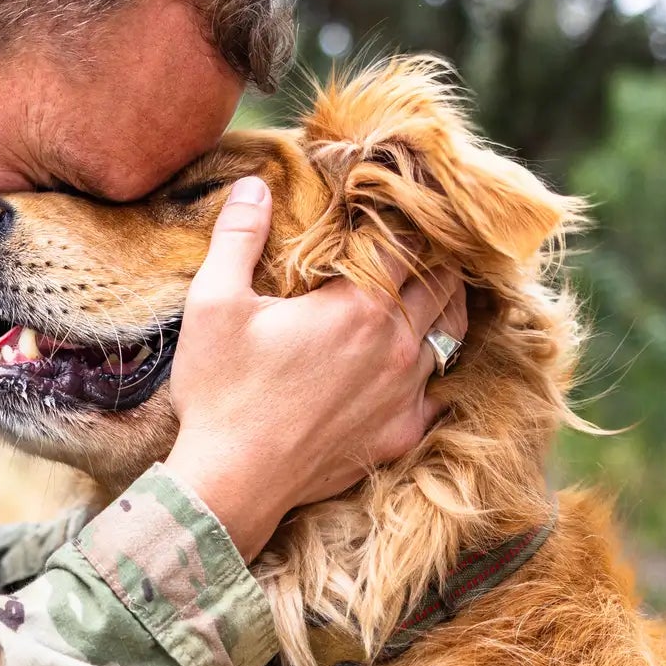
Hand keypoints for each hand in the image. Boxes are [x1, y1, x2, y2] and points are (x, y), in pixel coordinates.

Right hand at [162, 176, 466, 559]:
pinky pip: (440, 392)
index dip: (405, 219)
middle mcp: (396, 344)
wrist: (234, 481)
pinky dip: (436, 369)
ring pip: (451, 334)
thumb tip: (254, 184)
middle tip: (419, 244)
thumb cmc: (223, 390)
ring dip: (444, 307)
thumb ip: (239, 236)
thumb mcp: (215, 303)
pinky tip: (420, 363)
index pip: (408, 243)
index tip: (394, 208)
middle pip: (443, 283)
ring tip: (432, 290)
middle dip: (434, 257)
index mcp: (359, 304)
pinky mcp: (401, 433)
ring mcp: (405, 393)